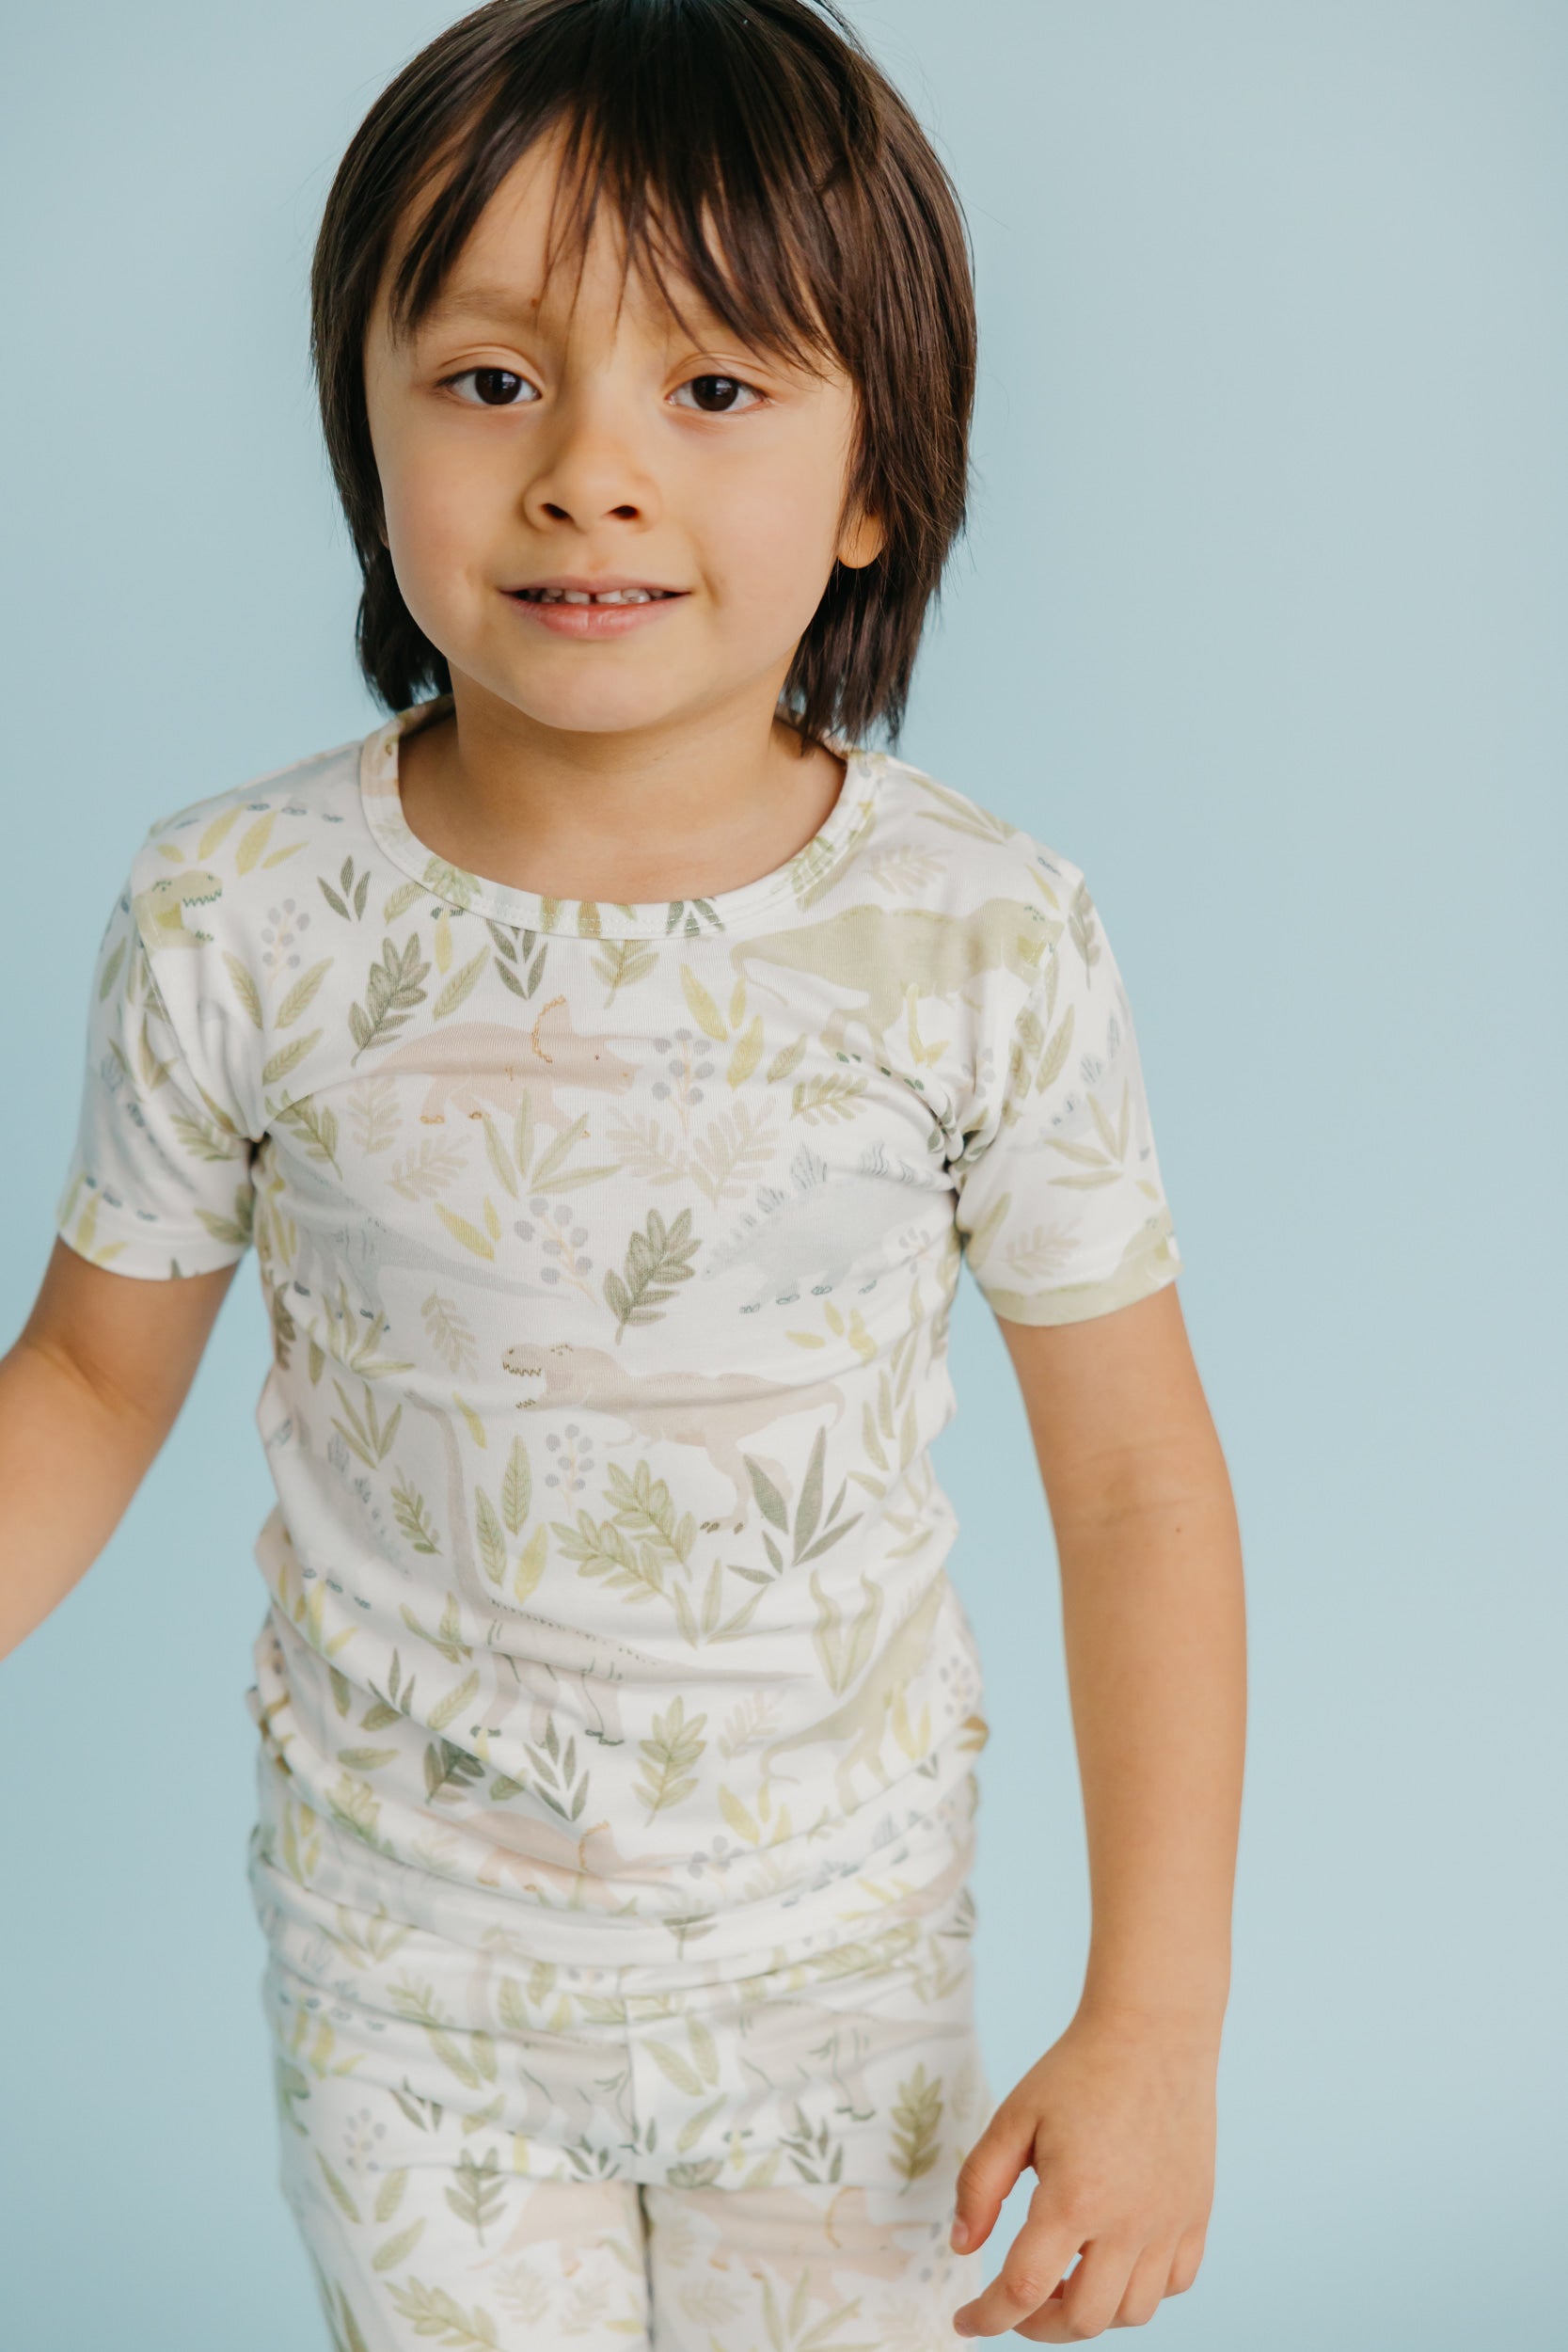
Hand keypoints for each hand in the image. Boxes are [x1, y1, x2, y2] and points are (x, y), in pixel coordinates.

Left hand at [948, 2008, 1217, 2338]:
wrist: (1152, 2032)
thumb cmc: (1078, 2070)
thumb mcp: (1013, 2117)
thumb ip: (979, 2185)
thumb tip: (962, 2246)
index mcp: (1074, 2199)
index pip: (1023, 2291)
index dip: (987, 2318)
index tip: (965, 2322)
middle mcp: (1128, 2224)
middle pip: (1082, 2321)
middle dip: (1039, 2326)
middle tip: (1017, 2302)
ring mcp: (1170, 2224)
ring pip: (1132, 2313)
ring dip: (1090, 2312)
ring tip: (1064, 2279)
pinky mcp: (1196, 2215)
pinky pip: (1174, 2284)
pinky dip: (1140, 2291)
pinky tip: (1114, 2261)